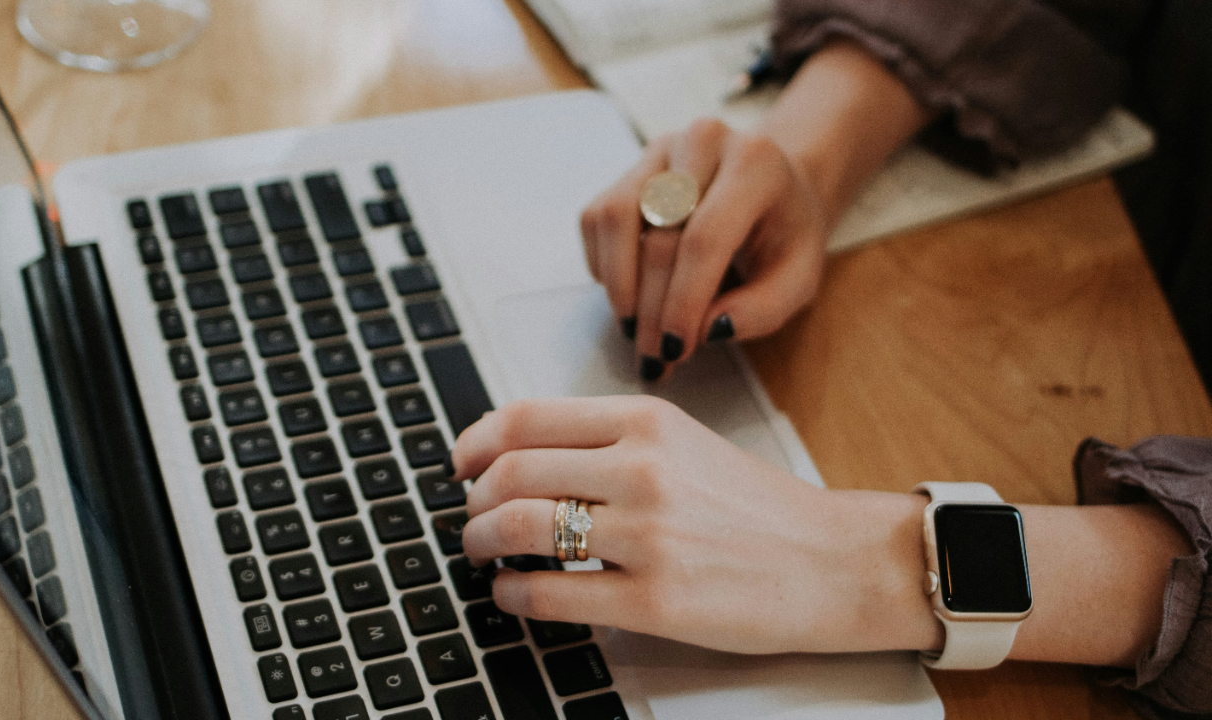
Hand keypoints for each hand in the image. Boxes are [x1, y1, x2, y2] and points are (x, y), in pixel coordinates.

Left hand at [449, 396, 938, 654]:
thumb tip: (521, 454)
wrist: (833, 561)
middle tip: (470, 516)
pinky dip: (512, 595)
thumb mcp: (685, 444)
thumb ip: (609, 441)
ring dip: (481, 542)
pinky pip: (551, 594)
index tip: (461, 462)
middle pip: (511, 472)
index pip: (526, 417)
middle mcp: (643, 469)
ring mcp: (648, 536)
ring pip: (521, 528)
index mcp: (647, 422)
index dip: (476, 441)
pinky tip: (512, 595)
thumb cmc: (758, 507)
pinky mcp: (655, 601)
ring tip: (483, 553)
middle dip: (473, 499)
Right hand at [580, 120, 827, 380]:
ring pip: (615, 218)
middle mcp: (703, 142)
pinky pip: (596, 218)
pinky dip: (604, 264)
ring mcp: (660, 150)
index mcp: (755, 164)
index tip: (675, 349)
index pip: (705, 237)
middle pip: (659, 236)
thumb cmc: (785, 234)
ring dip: (619, 285)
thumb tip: (707, 329)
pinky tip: (629, 292)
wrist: (773, 185)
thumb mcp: (798, 278)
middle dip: (652, 309)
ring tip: (634, 328)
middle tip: (654, 357)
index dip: (683, 300)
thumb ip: (763, 309)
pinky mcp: (630, 167)